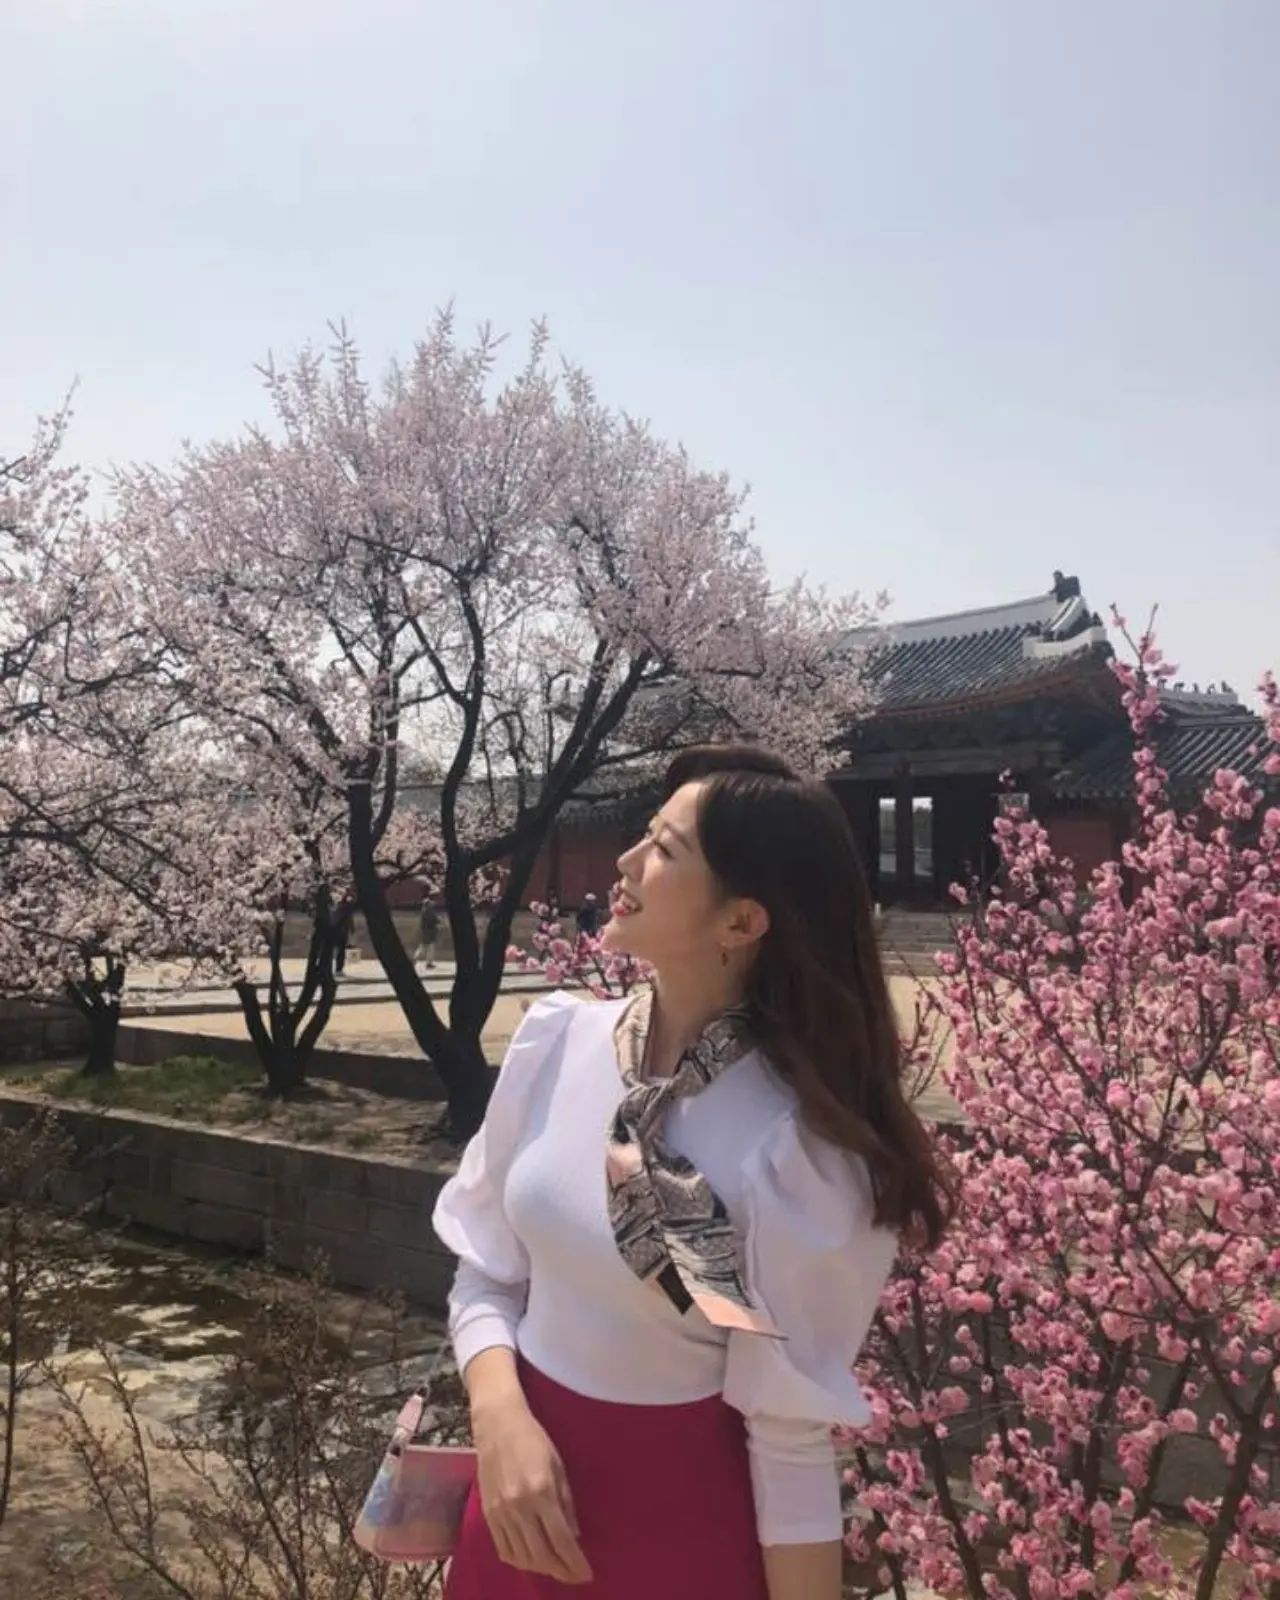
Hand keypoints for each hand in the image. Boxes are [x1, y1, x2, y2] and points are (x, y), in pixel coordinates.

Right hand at [472, 1394, 591, 1584]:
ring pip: (522, 1557)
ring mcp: (501, 1513)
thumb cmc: (534, 1439)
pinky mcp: (488, 1514)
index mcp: (542, 1491)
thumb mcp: (559, 1466)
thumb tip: (574, 1536)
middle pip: (542, 1555)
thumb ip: (566, 1503)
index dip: (575, 1562)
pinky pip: (504, 1549)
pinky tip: (531, 1559)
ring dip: (542, 1568)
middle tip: (574, 1575)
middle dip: (561, 1571)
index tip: (586, 1574)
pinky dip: (520, 1560)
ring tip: (556, 1567)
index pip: (562, 1540)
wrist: (497, 1423)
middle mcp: (520, 1507)